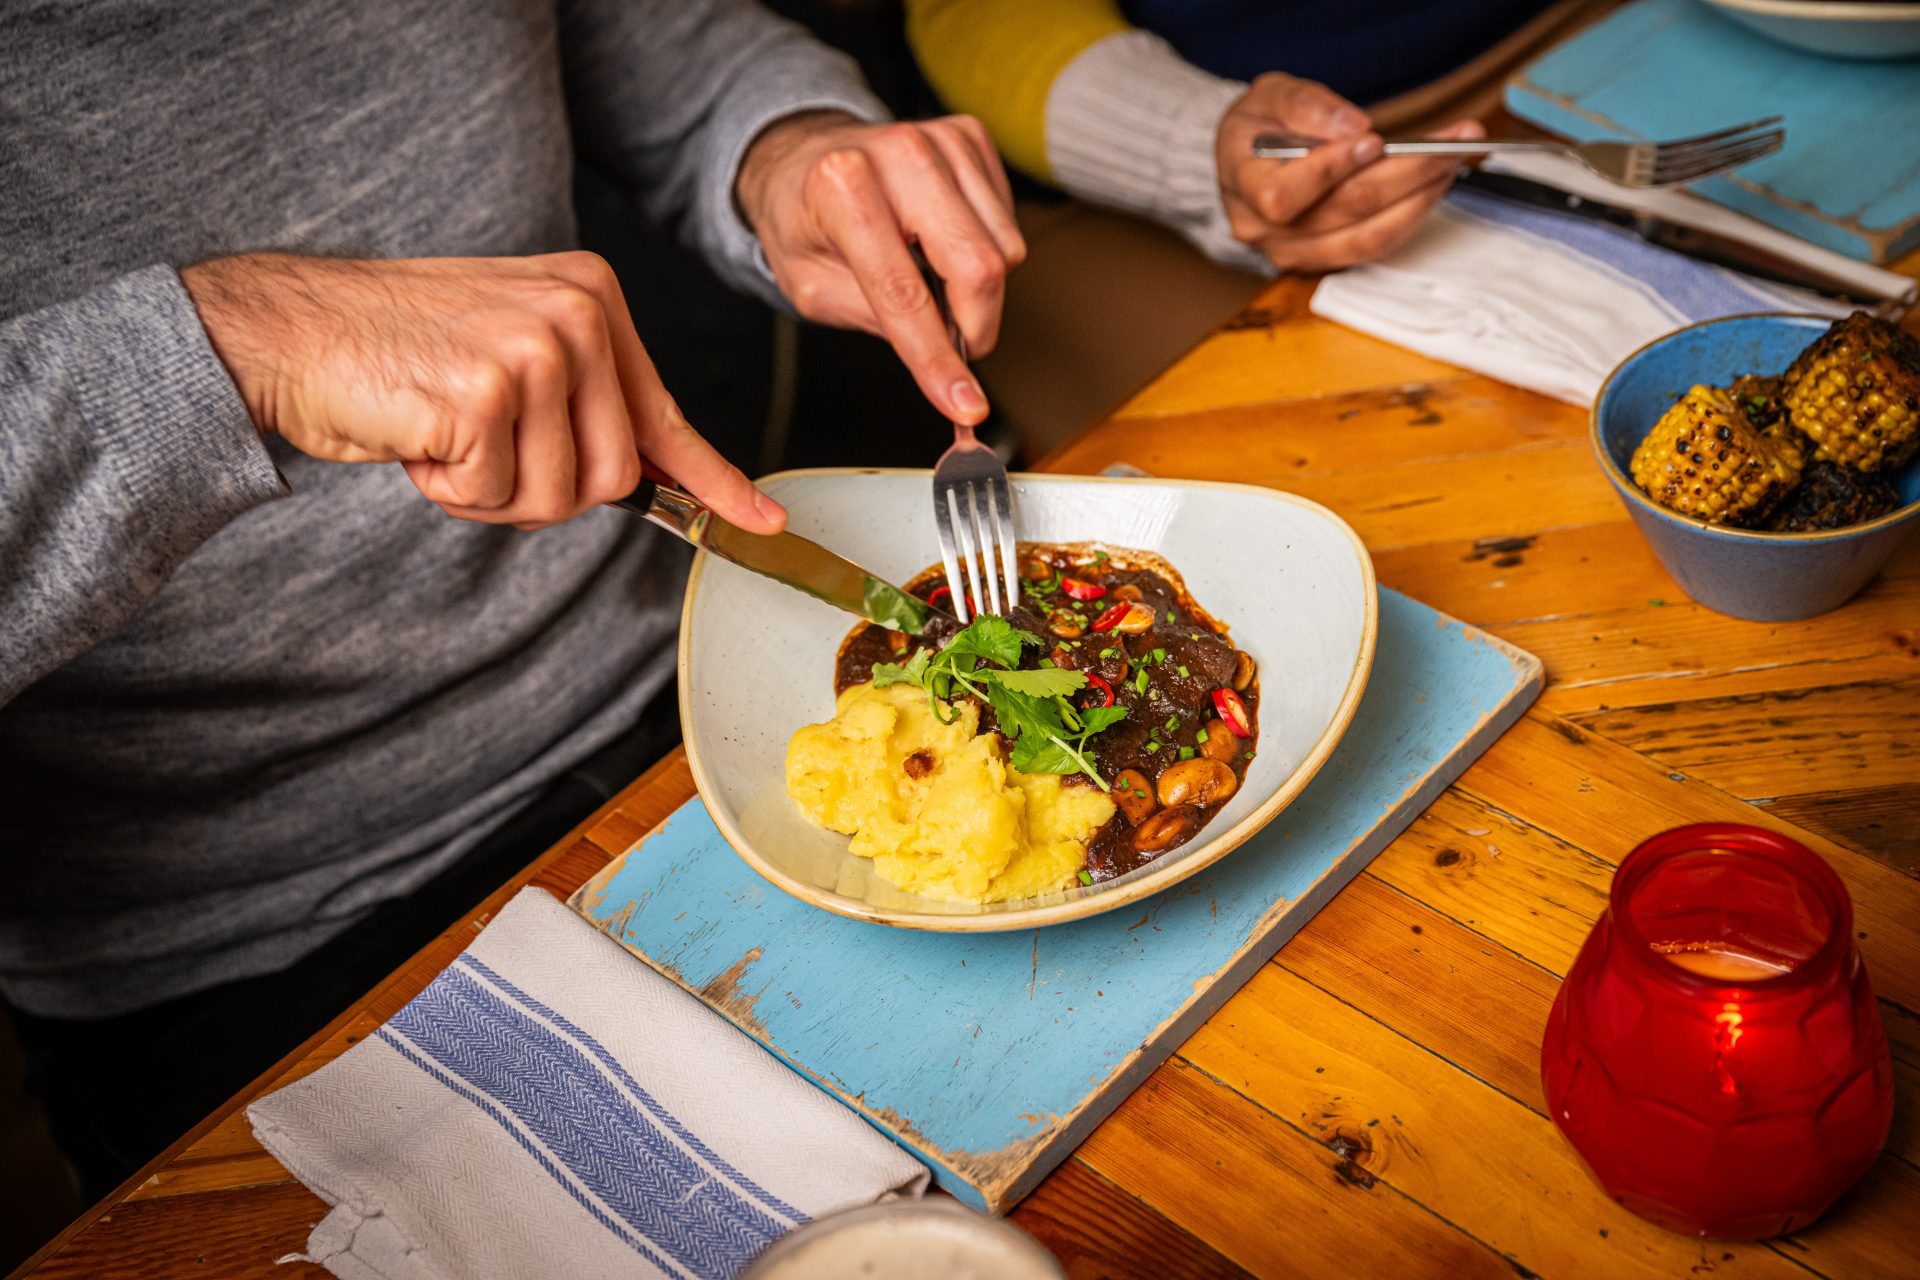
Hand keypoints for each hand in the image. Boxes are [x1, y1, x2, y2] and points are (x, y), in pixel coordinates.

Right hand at [182, 252, 783, 531]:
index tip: (764, 524)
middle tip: (475, 446)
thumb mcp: (516, 356)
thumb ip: (588, 404)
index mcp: (595, 297)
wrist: (288, 330)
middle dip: (541, 489)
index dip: (715, 483)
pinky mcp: (490, 390)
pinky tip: (417, 436)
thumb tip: (660, 476)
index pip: (667, 415)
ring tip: (443, 433)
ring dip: (493, 493)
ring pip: (561, 498)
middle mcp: (581, 313)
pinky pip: (497, 495)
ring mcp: (539, 348)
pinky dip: (451, 490)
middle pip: (614, 479)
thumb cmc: (399, 354)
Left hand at [736, 111, 1024, 425]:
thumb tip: (946, 360)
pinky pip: (1008, 221)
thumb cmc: (804, 222)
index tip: (966, 406)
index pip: (904, 292)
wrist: (805, 153)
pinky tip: (943, 241)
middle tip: (955, 347)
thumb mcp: (812, 288)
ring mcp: (941, 139)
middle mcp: (898, 152)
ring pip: (1005, 248)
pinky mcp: (970, 136)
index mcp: (841, 187)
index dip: (937, 359)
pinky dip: (985, 248)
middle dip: (976, 326)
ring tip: (932, 276)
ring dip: (977, 286)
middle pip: (977, 266)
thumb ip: (879, 320)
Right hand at [1214, 73, 1484, 272]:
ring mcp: (1294, 252)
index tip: (1374, 140)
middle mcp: (1264, 231)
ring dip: (1419, 199)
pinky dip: (1412, 215)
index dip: (1331, 171)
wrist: (1251, 160)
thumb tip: (1354, 128)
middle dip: (1405, 173)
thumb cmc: (1260, 125)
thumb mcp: (1270, 94)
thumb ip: (1306, 106)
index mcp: (1241, 185)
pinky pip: (1376, 247)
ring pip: (1367, 238)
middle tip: (1452, 142)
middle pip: (1343, 212)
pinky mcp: (1325, 260)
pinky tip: (1434, 184)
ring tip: (1453, 161)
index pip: (1283, 196)